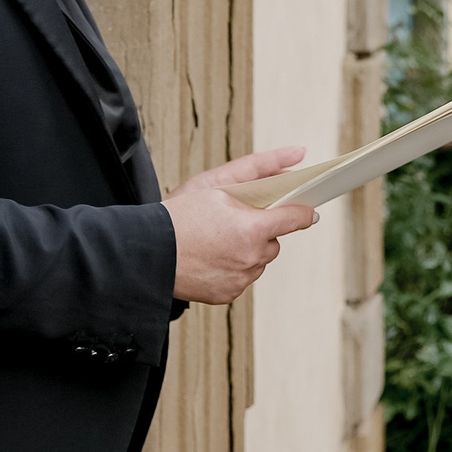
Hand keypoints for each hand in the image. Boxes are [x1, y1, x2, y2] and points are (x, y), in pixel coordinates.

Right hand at [163, 147, 316, 304]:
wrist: (145, 252)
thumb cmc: (177, 214)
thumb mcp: (217, 182)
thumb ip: (260, 167)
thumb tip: (298, 156)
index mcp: (252, 229)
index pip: (294, 219)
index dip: (301, 211)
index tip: (307, 210)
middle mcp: (251, 258)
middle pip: (273, 242)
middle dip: (261, 231)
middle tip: (234, 222)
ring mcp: (240, 279)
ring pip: (258, 262)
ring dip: (247, 251)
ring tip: (216, 241)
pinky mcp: (227, 295)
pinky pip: (241, 278)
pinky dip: (232, 269)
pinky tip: (210, 258)